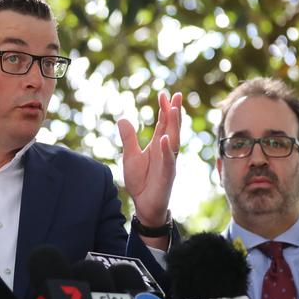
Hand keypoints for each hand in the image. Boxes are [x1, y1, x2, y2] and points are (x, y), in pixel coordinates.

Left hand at [118, 92, 181, 226]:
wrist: (144, 205)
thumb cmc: (140, 181)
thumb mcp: (130, 156)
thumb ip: (129, 138)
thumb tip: (123, 118)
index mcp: (157, 145)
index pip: (163, 124)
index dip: (164, 109)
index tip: (165, 94)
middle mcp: (165, 151)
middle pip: (172, 128)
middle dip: (174, 112)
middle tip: (176, 95)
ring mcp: (168, 162)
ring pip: (174, 141)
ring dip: (174, 126)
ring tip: (173, 110)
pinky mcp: (167, 175)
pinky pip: (168, 161)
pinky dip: (167, 150)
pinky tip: (165, 138)